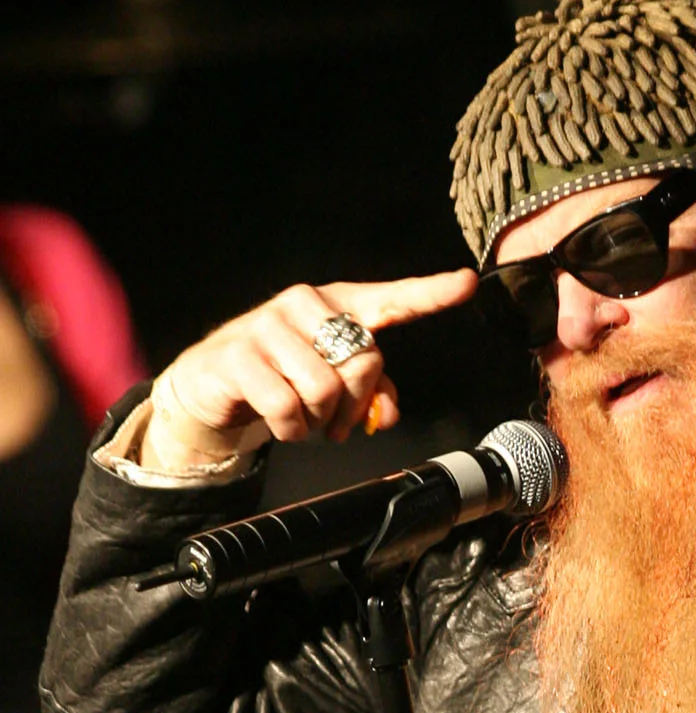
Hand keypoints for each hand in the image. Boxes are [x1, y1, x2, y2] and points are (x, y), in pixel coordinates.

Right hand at [144, 271, 476, 469]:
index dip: (430, 294)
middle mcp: (304, 305)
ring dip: (318, 420)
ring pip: (325, 388)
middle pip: (364, 361)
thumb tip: (389, 412)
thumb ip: (371, 394)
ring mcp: (269, 325)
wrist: (213, 388)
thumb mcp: (332, 386)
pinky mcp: (239, 355)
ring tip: (302, 417)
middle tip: (333, 420)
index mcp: (336, 306)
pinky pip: (288, 406)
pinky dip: (290, 429)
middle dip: (354, 405)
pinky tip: (280, 422)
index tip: (466, 283)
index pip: (390, 299)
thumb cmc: (281, 379)